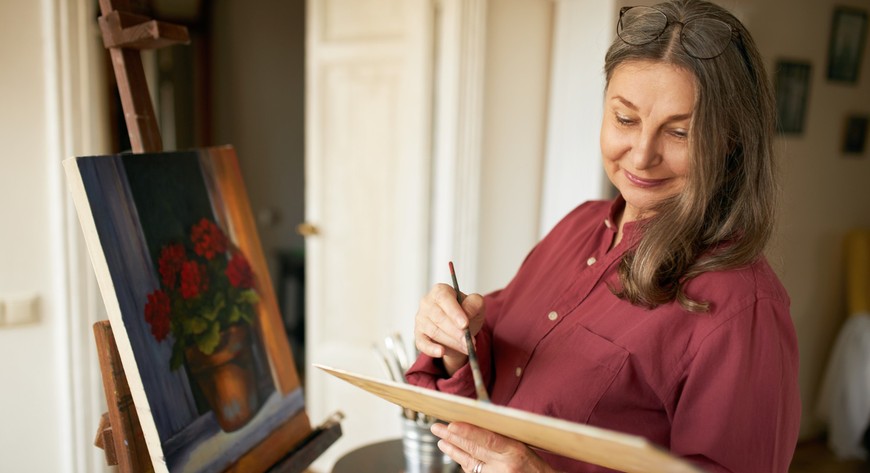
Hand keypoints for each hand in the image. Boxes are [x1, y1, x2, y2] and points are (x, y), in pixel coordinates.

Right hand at [414, 283, 484, 374]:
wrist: (460, 329)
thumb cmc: (466, 313)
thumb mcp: (476, 305)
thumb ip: (474, 304)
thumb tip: (467, 312)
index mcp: (440, 291)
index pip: (444, 298)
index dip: (454, 312)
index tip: (465, 324)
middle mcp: (427, 303)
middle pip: (439, 318)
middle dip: (456, 332)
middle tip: (469, 341)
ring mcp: (421, 319)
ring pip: (434, 332)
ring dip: (452, 342)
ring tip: (466, 347)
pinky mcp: (419, 335)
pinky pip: (423, 343)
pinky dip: (431, 349)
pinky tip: (441, 352)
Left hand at [431, 422, 554, 472]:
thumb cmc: (536, 466)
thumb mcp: (523, 447)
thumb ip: (503, 438)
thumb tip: (480, 425)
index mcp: (515, 450)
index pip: (486, 439)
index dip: (467, 431)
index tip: (451, 424)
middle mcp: (505, 465)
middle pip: (473, 450)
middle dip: (452, 438)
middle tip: (437, 428)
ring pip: (469, 463)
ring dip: (454, 451)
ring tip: (442, 441)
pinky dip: (465, 464)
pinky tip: (457, 456)